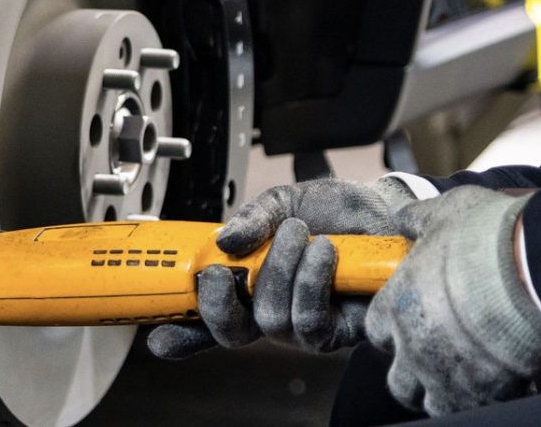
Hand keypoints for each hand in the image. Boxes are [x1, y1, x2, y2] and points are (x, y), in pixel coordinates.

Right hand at [145, 176, 419, 360]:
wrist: (382, 207)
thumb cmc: (332, 209)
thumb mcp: (282, 202)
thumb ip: (251, 220)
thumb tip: (223, 242)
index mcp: (250, 287)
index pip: (209, 321)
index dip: (182, 335)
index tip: (158, 338)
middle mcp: (273, 313)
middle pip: (233, 333)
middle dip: (221, 305)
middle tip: (222, 271)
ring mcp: (304, 326)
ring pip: (271, 321)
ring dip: (279, 272)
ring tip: (297, 233)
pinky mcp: (338, 331)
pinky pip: (310, 324)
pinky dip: (311, 282)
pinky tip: (323, 251)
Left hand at [365, 188, 540, 415]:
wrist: (536, 267)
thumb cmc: (489, 236)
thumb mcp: (446, 212)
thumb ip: (418, 219)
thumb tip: (402, 217)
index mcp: (398, 305)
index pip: (376, 330)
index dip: (393, 324)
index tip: (411, 316)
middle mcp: (414, 347)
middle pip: (399, 378)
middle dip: (415, 367)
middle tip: (439, 349)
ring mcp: (447, 375)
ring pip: (430, 401)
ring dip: (443, 388)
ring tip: (466, 371)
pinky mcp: (482, 393)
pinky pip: (471, 408)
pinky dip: (480, 397)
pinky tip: (498, 379)